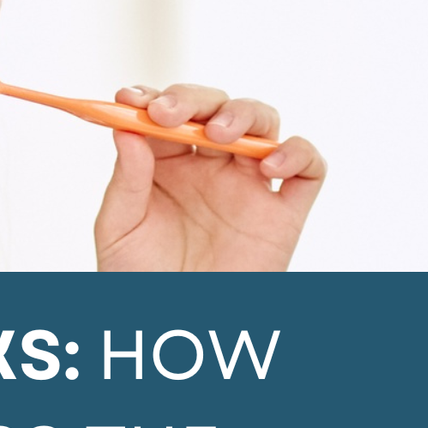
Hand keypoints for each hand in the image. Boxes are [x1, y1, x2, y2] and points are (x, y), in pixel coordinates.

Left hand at [95, 83, 325, 270]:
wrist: (176, 329)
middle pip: (215, 108)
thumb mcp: (118, 232)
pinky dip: (298, 154)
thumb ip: (125, 181)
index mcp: (167, 165)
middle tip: (169, 114)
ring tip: (219, 133)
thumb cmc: (143, 284)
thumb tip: (127, 129)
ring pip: (263, 124)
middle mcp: (210, 168)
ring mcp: (249, 187)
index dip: (152, 97)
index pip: (167, 113)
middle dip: (194, 100)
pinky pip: (308, 169)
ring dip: (244, 114)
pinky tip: (270, 165)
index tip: (130, 99)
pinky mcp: (284, 213)